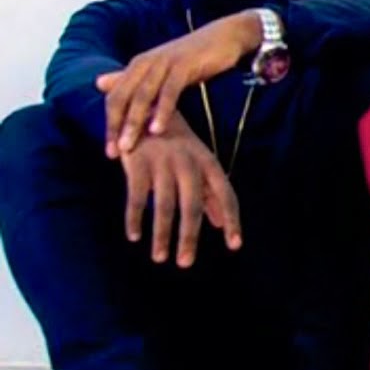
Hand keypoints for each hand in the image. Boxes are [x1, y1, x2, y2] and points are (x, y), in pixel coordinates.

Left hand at [97, 11, 263, 157]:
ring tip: (129, 146)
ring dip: (133, 122)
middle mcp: (144, 63)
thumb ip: (133, 79)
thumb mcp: (161, 69)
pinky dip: (161, 111)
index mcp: (137, 65)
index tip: (110, 151)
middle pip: (122, 98)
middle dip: (116, 127)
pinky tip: (158, 130)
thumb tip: (99, 83)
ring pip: (141, 96)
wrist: (225, 36)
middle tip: (113, 153)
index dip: (110, 124)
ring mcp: (163, 63)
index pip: (115, 98)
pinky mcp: (183, 65)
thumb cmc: (194, 57)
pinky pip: (168, 92)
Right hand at [119, 112, 241, 267]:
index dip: (231, 220)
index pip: (226, 195)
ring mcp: (163, 162)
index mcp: (209, 163)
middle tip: (185, 263)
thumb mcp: (199, 164)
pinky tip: (134, 236)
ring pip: (163, 206)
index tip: (234, 245)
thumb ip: (211, 194)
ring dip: (161, 234)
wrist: (146, 106)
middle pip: (192, 207)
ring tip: (159, 258)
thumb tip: (222, 224)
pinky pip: (135, 197)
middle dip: (188, 237)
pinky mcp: (137, 162)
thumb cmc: (177, 144)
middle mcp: (189, 163)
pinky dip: (134, 218)